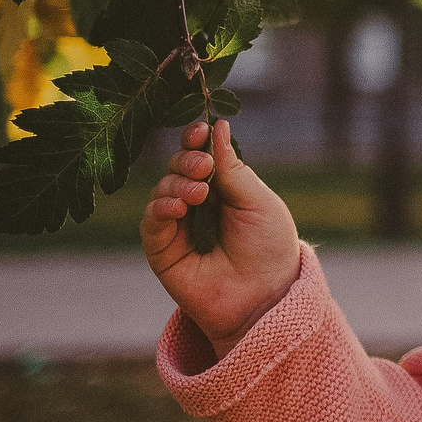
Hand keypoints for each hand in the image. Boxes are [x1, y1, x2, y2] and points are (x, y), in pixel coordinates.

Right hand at [142, 119, 299, 357]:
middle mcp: (197, 203)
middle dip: (186, 160)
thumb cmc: (270, 248)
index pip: (200, 155)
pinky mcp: (162, 250)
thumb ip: (233, 168)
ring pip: (162, 190)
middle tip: (203, 167)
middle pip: (177, 168)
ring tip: (198, 192)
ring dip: (177, 184)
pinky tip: (177, 208)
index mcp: (222, 188)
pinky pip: (151, 222)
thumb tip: (218, 125)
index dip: (196, 140)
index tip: (200, 128)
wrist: (266, 296)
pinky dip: (160, 208)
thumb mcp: (258, 201)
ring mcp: (178, 226)